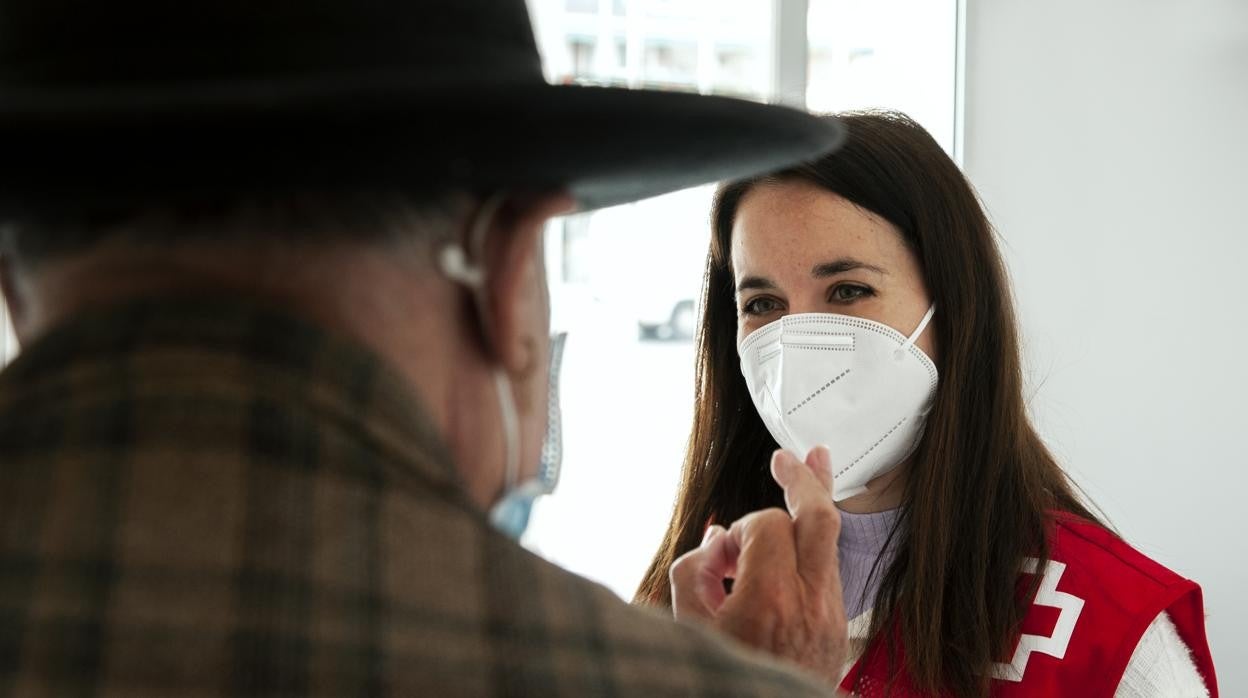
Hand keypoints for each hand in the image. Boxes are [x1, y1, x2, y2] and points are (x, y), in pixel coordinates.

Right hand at [670, 446, 847, 685]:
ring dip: (815, 503)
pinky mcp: (836, 626)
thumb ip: (693, 571)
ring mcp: (829, 616)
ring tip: (811, 463)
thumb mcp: (689, 627)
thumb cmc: (725, 675)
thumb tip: (718, 538)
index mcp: (769, 602)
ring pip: (832, 541)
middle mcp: (808, 604)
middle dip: (804, 480)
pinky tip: (805, 523)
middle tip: (785, 458)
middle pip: (821, 518)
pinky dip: (812, 545)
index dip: (740, 528)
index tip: (720, 556)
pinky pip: (827, 569)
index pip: (767, 525)